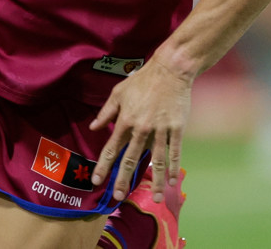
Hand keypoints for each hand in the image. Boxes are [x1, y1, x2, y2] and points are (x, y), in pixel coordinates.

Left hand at [89, 54, 192, 202]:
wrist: (170, 70)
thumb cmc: (142, 80)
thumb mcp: (119, 92)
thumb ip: (106, 111)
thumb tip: (94, 127)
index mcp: (125, 119)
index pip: (111, 148)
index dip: (103, 165)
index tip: (96, 181)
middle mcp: (141, 128)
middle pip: (131, 158)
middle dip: (123, 179)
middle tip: (118, 197)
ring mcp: (160, 129)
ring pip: (156, 160)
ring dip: (155, 182)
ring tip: (155, 200)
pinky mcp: (176, 128)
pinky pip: (174, 152)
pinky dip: (173, 168)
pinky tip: (171, 181)